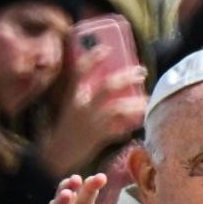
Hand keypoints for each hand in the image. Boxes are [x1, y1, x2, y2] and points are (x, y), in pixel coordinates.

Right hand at [42, 49, 147, 177]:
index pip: (80, 71)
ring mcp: (90, 122)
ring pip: (117, 108)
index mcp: (72, 96)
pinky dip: (131, 123)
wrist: (56, 155)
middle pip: (107, 87)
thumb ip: (85, 96)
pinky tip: (140, 119)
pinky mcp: (98, 137)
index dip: (93, 58)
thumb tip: (110, 83)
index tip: (106, 48)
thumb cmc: (65, 129)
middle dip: (126, 77)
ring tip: (147, 100)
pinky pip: (119, 128)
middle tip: (141, 71)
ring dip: (135, 103)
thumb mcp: (70, 107)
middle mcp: (81, 107)